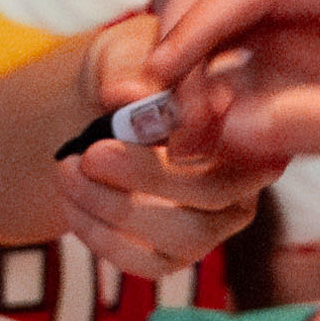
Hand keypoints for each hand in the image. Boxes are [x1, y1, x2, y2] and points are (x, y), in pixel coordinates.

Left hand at [54, 15, 263, 281]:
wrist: (112, 107)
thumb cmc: (135, 73)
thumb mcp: (134, 57)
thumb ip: (137, 75)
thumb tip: (125, 96)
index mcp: (253, 125)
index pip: (236, 140)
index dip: (188, 137)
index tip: (127, 126)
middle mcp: (247, 181)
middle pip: (212, 195)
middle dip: (143, 179)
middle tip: (88, 156)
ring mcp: (216, 224)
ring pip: (184, 238)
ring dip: (115, 209)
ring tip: (67, 173)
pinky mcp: (179, 254)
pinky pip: (149, 263)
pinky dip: (102, 236)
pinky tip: (71, 202)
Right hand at [147, 0, 319, 190]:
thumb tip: (232, 122)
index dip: (196, 24)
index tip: (159, 75)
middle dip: (183, 42)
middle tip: (165, 113)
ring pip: (226, 29)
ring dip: (196, 76)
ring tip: (189, 139)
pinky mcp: (318, 70)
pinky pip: (248, 73)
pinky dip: (221, 103)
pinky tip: (223, 148)